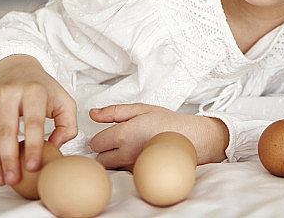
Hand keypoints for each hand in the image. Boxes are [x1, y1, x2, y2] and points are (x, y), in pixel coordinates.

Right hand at [0, 55, 76, 186]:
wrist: (15, 67)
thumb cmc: (42, 89)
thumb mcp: (63, 101)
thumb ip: (68, 125)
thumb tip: (55, 147)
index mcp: (34, 90)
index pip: (33, 122)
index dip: (32, 146)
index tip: (32, 167)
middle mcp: (9, 92)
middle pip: (7, 131)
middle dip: (9, 159)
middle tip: (14, 180)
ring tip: (2, 179)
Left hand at [89, 104, 228, 168]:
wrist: (190, 138)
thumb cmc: (168, 122)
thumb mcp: (141, 109)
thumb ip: (114, 111)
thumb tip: (93, 114)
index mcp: (123, 134)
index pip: (95, 143)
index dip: (101, 137)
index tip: (111, 133)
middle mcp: (126, 153)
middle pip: (100, 159)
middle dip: (105, 150)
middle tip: (118, 141)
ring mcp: (133, 166)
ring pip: (111, 167)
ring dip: (114, 159)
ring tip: (130, 147)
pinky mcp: (141, 173)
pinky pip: (124, 171)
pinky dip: (126, 165)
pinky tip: (137, 154)